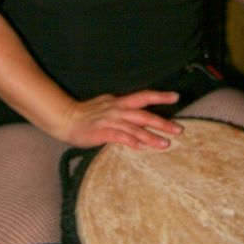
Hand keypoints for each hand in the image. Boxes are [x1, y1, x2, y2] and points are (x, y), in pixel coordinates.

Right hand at [58, 89, 182, 149]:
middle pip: (144, 114)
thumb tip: (136, 115)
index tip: (176, 96)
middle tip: (179, 129)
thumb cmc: (86, 114)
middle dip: (162, 122)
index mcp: (119, 102)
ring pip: (134, 127)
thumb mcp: (107, 106)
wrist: (65, 118)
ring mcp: (110, 120)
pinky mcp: (101, 131)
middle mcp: (117, 109)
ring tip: (165, 144)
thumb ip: (122, 110)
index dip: (160, 95)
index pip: (143, 96)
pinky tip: (141, 147)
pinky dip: (131, 140)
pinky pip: (119, 136)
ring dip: (151, 136)